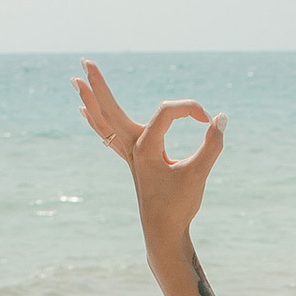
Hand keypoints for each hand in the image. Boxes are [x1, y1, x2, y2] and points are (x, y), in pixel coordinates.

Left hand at [76, 62, 225, 254]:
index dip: (190, 110)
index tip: (209, 122)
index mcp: (147, 148)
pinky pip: (107, 134)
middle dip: (99, 85)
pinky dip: (95, 120)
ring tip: (75, 80)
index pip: (167, 112)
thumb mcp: (198, 173)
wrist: (163, 233)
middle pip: (110, 109)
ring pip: (104, 122)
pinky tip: (84, 111)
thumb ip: (212, 145)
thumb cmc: (179, 205)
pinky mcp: (134, 161)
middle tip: (85, 61)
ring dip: (91, 100)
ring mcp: (130, 155)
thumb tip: (221, 118)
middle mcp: (133, 148)